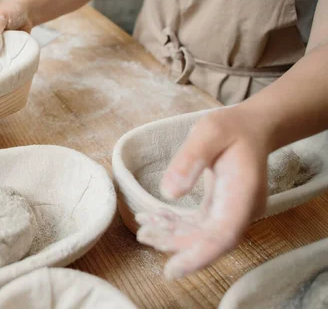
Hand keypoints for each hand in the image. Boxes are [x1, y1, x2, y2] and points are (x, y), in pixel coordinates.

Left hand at [135, 106, 271, 279]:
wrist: (252, 127)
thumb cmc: (231, 128)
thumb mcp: (208, 132)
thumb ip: (190, 158)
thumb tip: (168, 193)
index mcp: (243, 192)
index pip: (223, 234)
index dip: (199, 255)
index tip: (173, 269)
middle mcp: (241, 209)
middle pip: (210, 240)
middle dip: (177, 245)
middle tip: (145, 237)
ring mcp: (232, 211)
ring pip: (202, 235)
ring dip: (172, 236)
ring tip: (144, 230)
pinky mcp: (221, 209)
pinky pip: (198, 225)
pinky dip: (175, 225)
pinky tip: (152, 219)